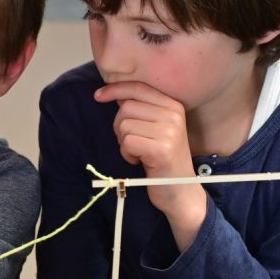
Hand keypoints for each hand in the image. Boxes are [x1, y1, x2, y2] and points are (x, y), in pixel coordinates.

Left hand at [94, 81, 206, 248]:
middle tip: (133, 142)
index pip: (138, 88)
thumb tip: (114, 93)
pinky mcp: (161, 150)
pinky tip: (139, 161)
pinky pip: (127, 142)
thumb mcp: (157, 127)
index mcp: (174, 106)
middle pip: (126, 107)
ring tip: (139, 152)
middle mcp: (174, 115)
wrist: (180, 190)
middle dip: (120, 126)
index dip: (115, 89)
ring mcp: (169, 132)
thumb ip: (141, 109)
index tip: (98, 96)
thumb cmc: (162, 158)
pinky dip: (126, 154)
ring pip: (124, 125)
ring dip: (124, 142)